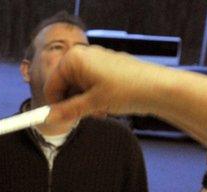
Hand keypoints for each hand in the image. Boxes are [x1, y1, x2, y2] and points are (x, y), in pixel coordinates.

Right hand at [43, 45, 206, 148]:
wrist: (158, 88)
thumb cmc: (127, 90)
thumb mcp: (92, 105)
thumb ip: (67, 111)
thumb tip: (48, 118)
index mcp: (74, 59)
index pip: (52, 86)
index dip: (54, 105)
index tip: (57, 121)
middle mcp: (83, 55)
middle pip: (64, 86)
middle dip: (73, 104)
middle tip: (86, 116)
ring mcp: (96, 60)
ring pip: (78, 88)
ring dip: (85, 103)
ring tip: (101, 110)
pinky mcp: (107, 67)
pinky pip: (91, 85)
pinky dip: (95, 97)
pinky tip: (108, 105)